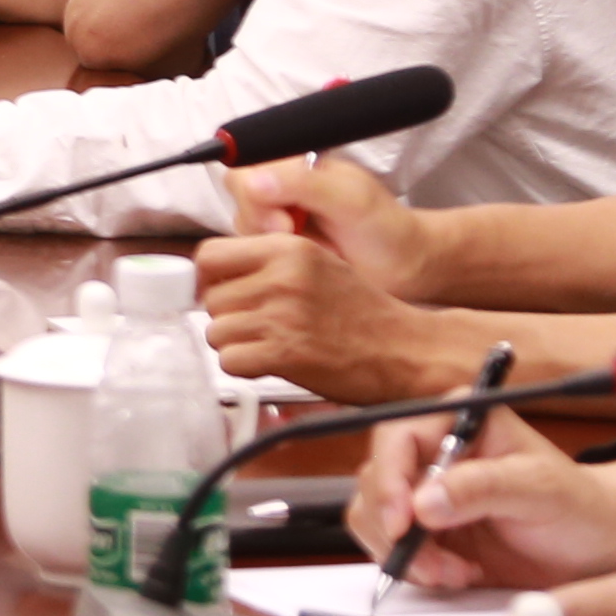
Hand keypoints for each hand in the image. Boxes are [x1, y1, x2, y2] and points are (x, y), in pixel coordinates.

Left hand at [197, 159, 475, 395]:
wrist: (406, 348)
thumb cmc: (364, 312)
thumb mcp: (318, 263)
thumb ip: (269, 263)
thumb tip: (214, 274)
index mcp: (289, 248)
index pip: (209, 255)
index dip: (209, 278)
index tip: (221, 291)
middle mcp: (283, 276)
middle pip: (210, 298)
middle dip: (227, 316)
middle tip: (256, 325)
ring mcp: (283, 314)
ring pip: (215, 332)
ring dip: (234, 344)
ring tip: (266, 344)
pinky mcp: (285, 353)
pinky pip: (230, 361)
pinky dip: (244, 367)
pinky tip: (269, 363)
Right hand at [355, 408, 615, 589]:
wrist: (600, 550)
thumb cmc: (581, 507)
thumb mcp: (540, 490)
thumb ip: (484, 488)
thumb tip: (423, 502)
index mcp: (461, 420)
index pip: (396, 438)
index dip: (389, 480)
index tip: (403, 522)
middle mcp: (436, 452)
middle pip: (376, 481)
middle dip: (396, 529)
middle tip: (431, 563)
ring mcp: (428, 493)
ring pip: (375, 518)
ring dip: (405, 554)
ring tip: (453, 572)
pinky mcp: (429, 531)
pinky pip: (394, 548)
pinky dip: (416, 569)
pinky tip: (456, 574)